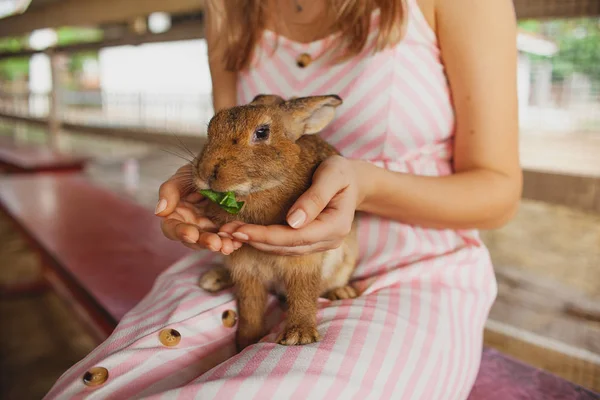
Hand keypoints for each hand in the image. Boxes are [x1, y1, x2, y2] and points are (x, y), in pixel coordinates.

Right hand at [156, 164, 242, 254]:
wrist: (222, 169)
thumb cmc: (197, 172)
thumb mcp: (182, 176)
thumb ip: (169, 191)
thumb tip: (160, 212)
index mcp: (176, 215)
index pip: (173, 229)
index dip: (181, 233)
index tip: (191, 234)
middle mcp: (191, 225)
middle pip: (194, 240)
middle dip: (204, 242)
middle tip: (215, 243)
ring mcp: (209, 229)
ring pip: (212, 242)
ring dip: (220, 245)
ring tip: (229, 245)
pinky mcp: (225, 229)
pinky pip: (228, 238)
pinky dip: (232, 241)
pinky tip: (238, 242)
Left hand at [219, 156, 370, 255]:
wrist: (354, 181)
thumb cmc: (342, 173)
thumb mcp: (332, 175)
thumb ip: (315, 197)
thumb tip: (293, 222)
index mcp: (335, 226)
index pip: (296, 237)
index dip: (267, 236)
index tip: (241, 231)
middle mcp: (328, 241)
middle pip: (287, 247)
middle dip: (255, 241)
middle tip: (226, 233)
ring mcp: (321, 244)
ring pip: (284, 250)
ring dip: (257, 243)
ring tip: (230, 234)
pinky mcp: (312, 242)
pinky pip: (286, 246)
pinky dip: (265, 242)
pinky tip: (247, 234)